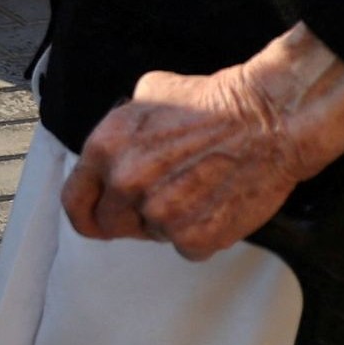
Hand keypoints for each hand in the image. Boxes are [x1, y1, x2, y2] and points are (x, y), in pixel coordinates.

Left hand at [62, 24, 343, 260]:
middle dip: (131, 214)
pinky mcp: (195, 237)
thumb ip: (119, 134)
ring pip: (151, 235)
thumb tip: (111, 154)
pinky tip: (215, 203)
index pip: (74, 202)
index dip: (86, 212)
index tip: (97, 215)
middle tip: (163, 194)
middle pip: (110, 225)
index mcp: (106, 147)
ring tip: (195, 190)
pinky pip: (186, 247)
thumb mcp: (146, 97)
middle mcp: (126, 183)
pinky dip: (200, 233)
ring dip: (167, 222)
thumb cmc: (214, 104)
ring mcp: (160, 214)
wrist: (268, 121)